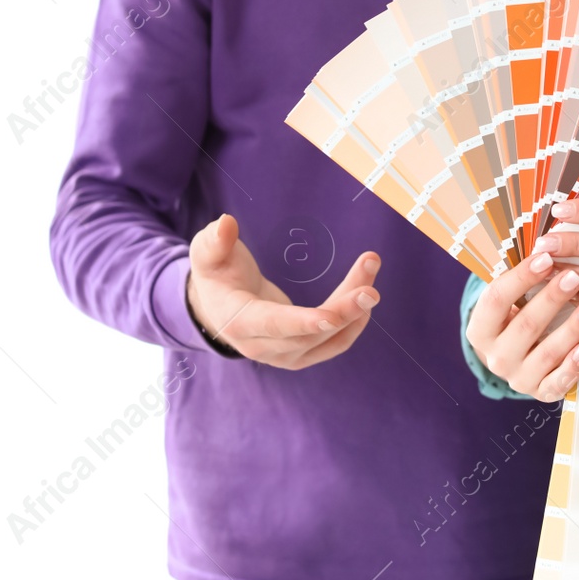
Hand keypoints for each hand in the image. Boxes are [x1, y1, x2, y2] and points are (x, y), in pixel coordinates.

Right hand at [186, 213, 379, 369]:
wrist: (219, 306)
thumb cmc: (217, 274)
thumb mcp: (208, 253)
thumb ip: (215, 241)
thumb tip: (226, 223)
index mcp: (238, 322)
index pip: (274, 325)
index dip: (302, 322)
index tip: (331, 316)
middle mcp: (263, 347)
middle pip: (310, 333)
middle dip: (343, 309)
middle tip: (370, 287)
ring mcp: (284, 356)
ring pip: (329, 338)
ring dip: (355, 309)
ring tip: (370, 268)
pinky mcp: (302, 354)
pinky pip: (335, 343)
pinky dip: (354, 321)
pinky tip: (365, 293)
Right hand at [465, 249, 578, 400]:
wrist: (512, 357)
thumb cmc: (513, 319)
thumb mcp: (508, 299)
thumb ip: (521, 276)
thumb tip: (545, 242)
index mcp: (480, 329)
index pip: (496, 300)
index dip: (521, 278)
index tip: (545, 258)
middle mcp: (495, 357)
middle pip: (524, 326)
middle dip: (552, 299)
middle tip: (574, 277)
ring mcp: (517, 377)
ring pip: (546, 354)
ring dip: (572, 329)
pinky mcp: (539, 392)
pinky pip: (557, 383)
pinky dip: (573, 367)